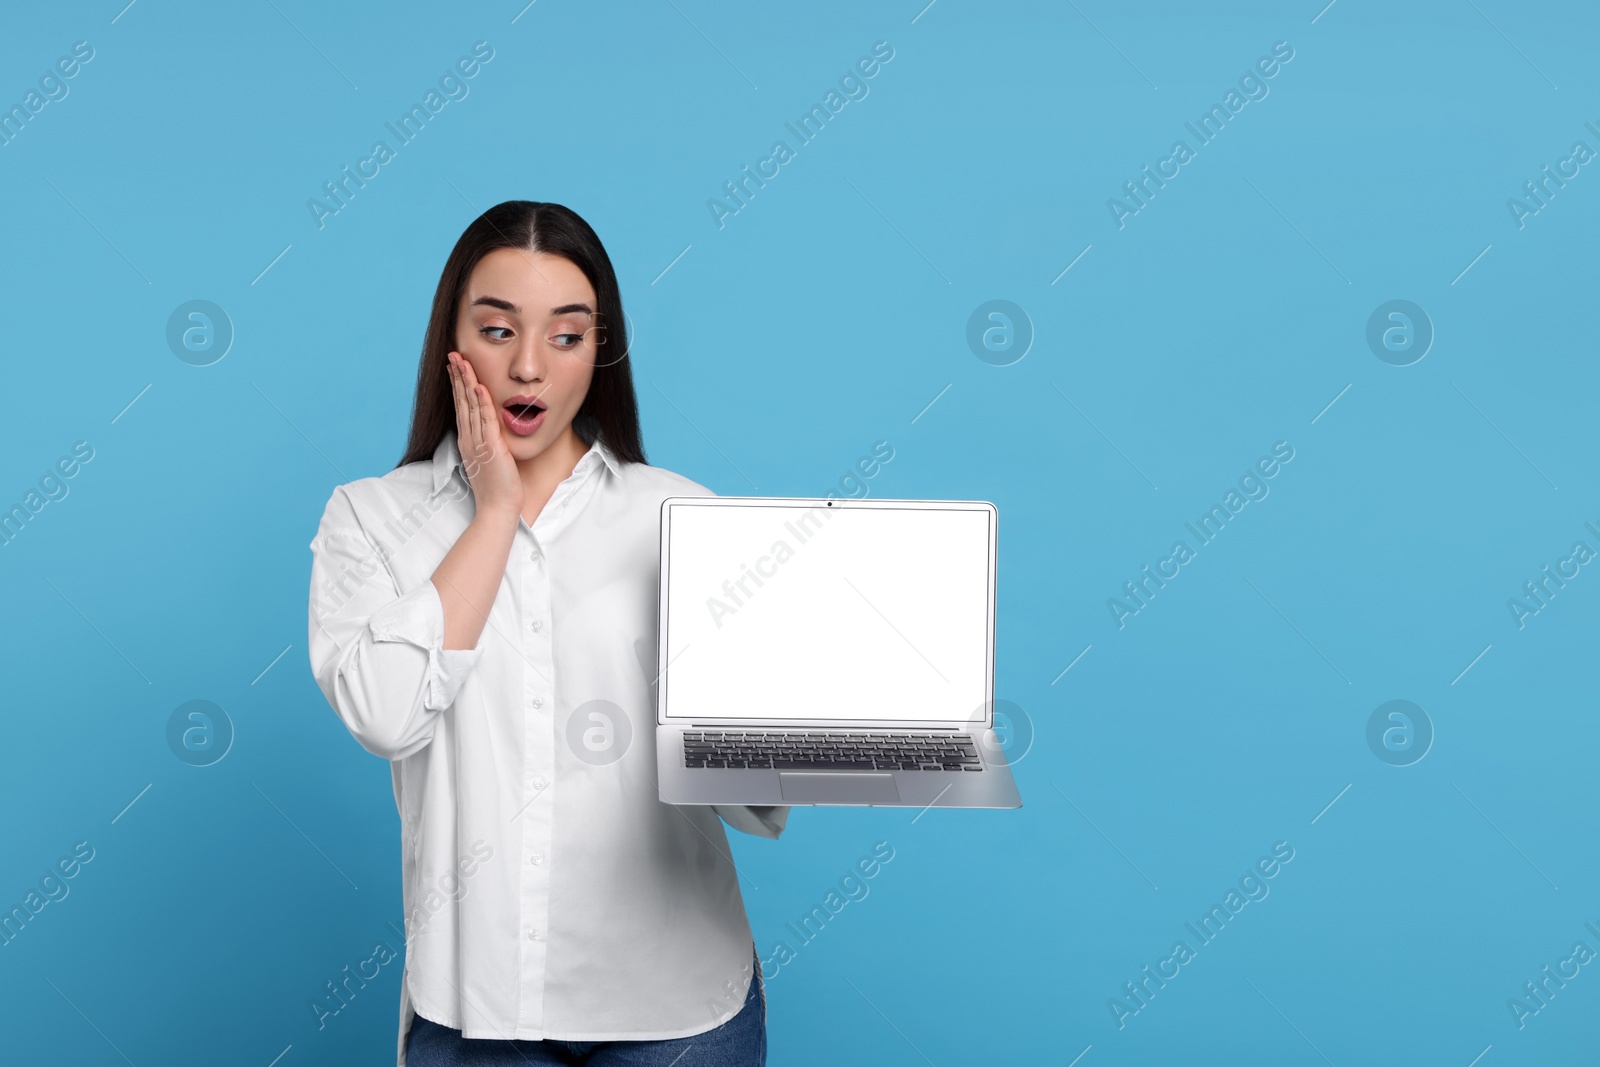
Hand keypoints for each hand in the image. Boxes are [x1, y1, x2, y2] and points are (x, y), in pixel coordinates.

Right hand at [447, 351, 523, 519]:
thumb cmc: (496, 488)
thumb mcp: (488, 461)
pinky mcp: (491, 448)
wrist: (497, 508)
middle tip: (452, 356)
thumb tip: (489, 433)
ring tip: (461, 362)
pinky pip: (486, 421)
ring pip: (470, 406)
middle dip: (457, 377)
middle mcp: (469, 439)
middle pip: (461, 402)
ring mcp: (478, 443)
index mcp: (468, 441)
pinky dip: (482, 402)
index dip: (457, 386)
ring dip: (466, 382)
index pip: (461, 407)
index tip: (455, 367)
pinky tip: (480, 386)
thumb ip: (487, 444)